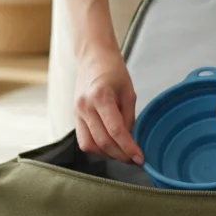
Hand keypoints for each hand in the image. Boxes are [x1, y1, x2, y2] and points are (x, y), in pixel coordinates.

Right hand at [74, 48, 142, 164]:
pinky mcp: (75, 117)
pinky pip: (84, 141)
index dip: (129, 148)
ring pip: (90, 146)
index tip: (140, 158)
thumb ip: (129, 118)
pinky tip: (110, 147)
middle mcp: (85, 106)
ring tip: (122, 152)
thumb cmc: (113, 70)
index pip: (116, 131)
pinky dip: (97, 148)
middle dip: (121, 155)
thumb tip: (129, 141)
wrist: (93, 57)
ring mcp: (77, 113)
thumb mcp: (129, 92)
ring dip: (108, 154)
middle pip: (103, 142)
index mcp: (101, 96)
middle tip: (134, 159)